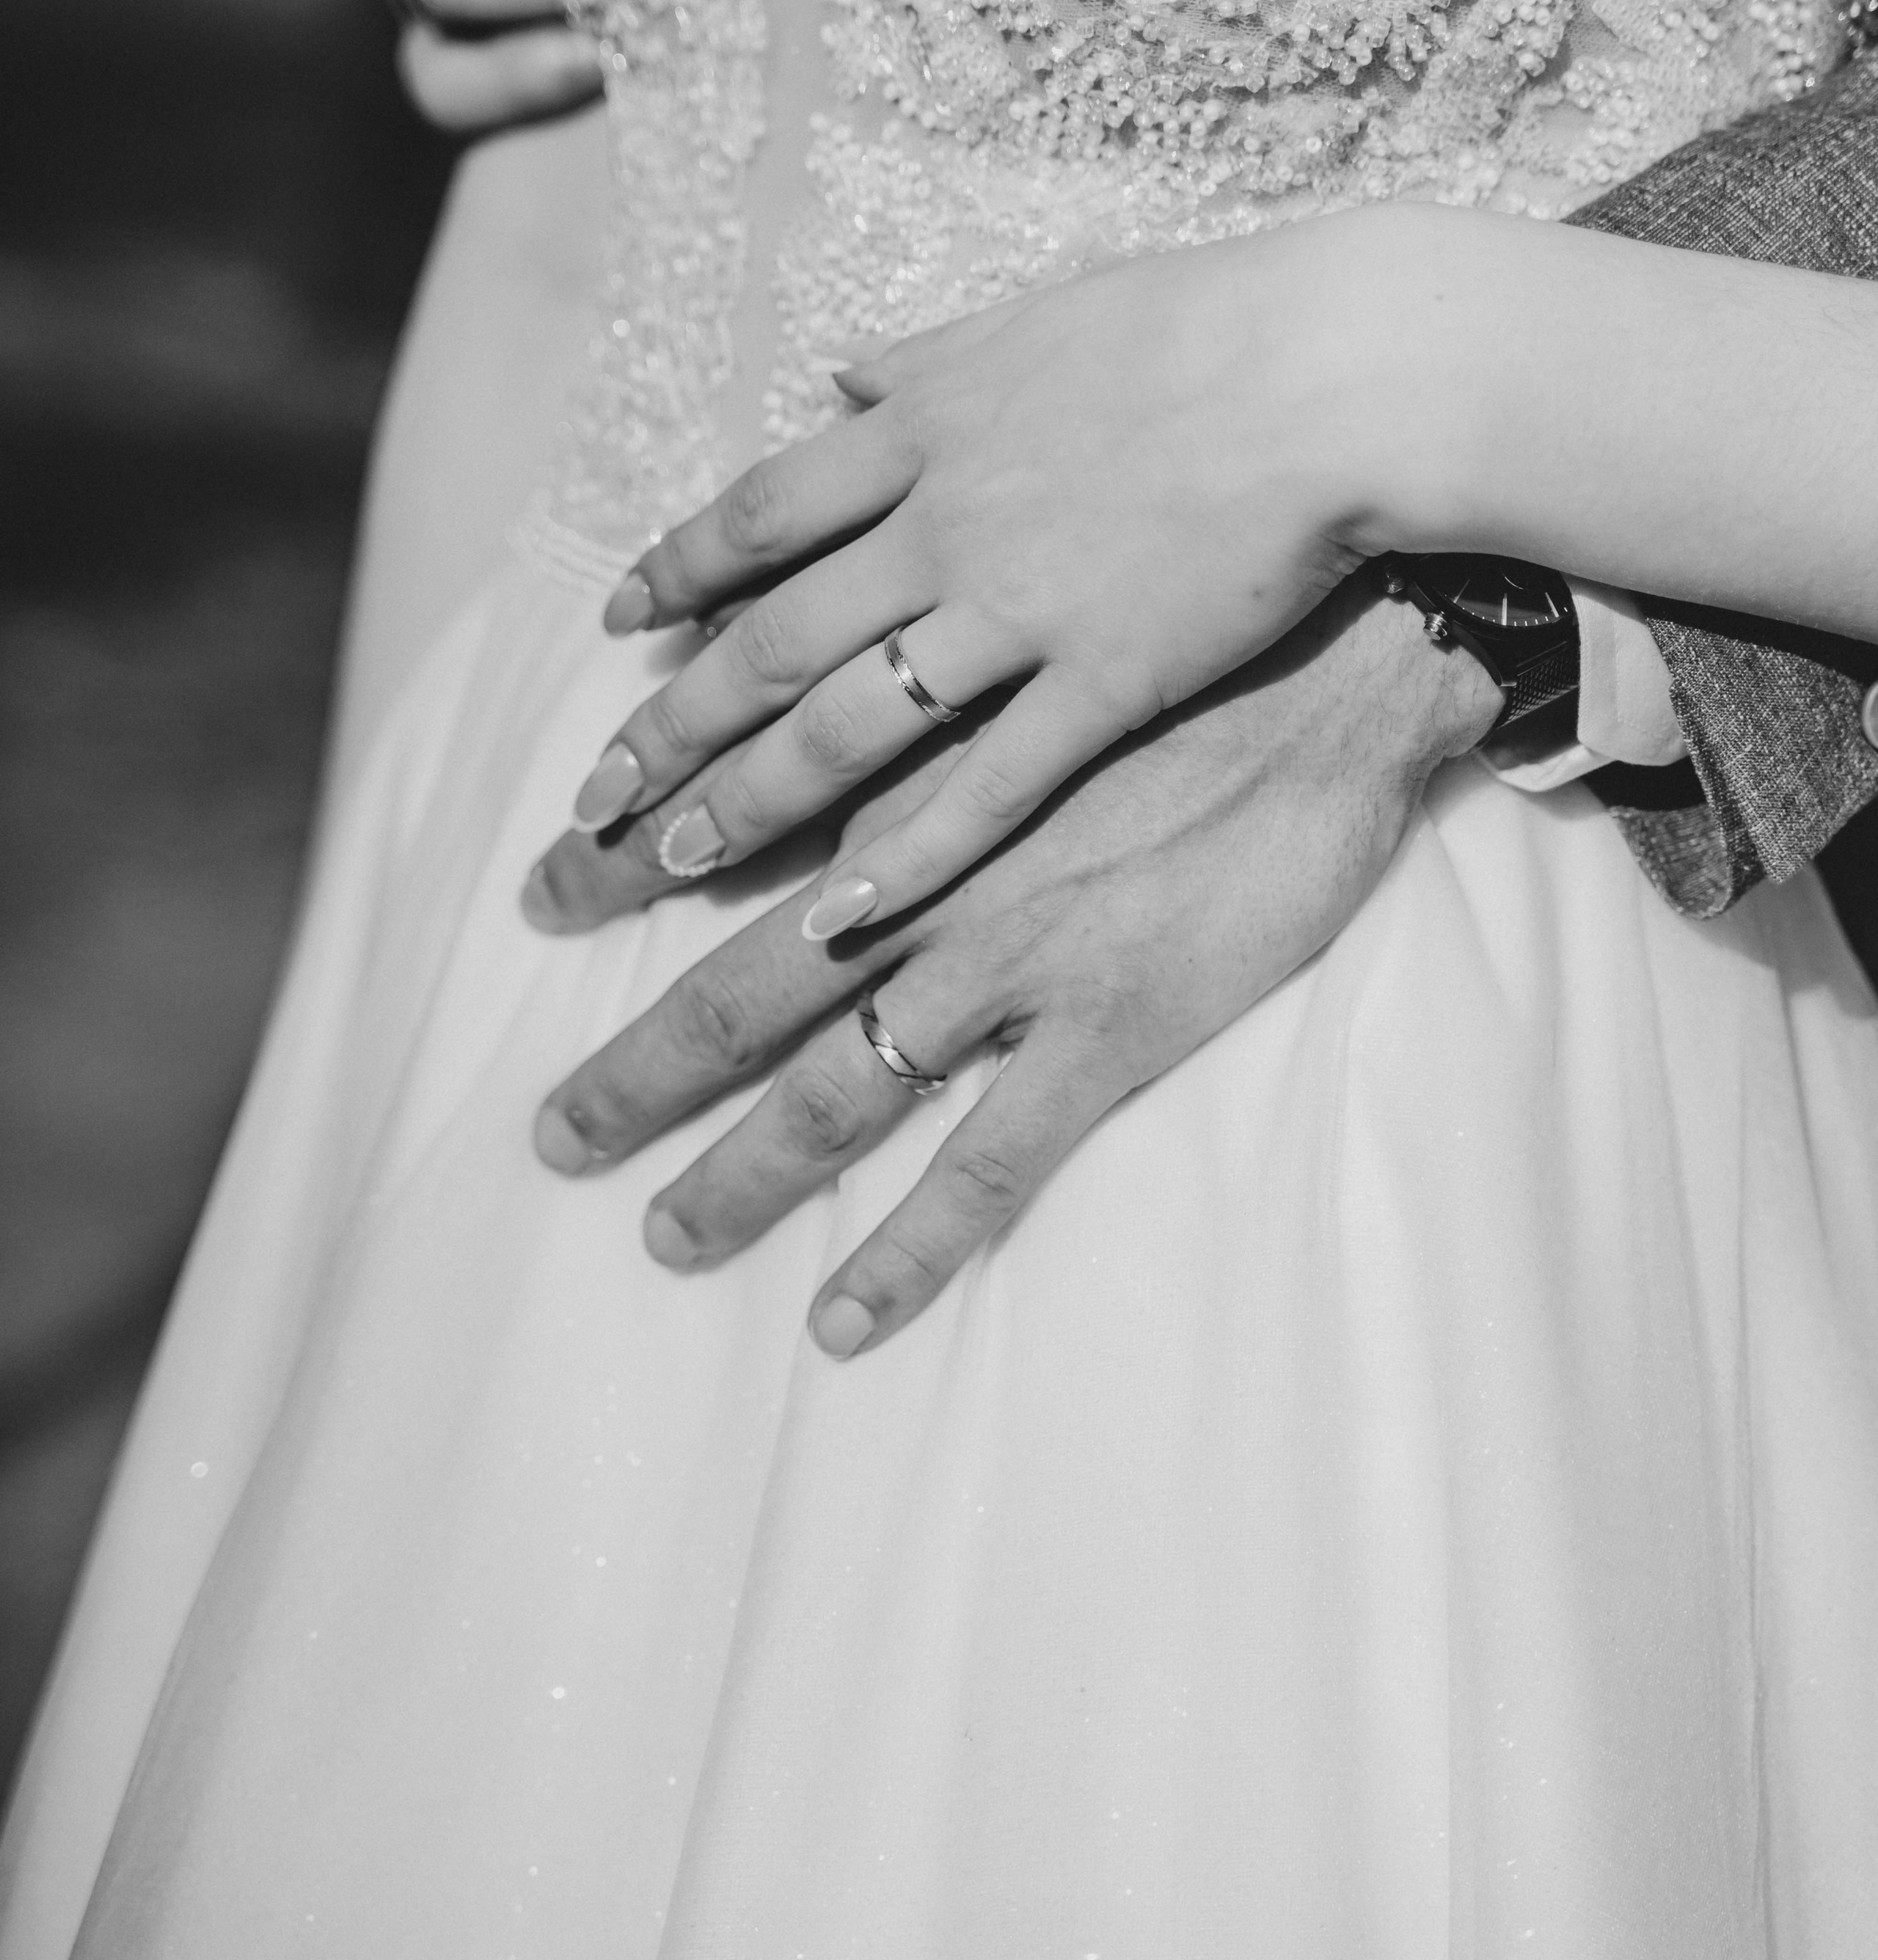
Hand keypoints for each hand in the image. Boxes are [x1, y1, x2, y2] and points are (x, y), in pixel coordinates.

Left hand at [529, 581, 1501, 1355]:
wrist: (1336, 672)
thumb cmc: (1191, 645)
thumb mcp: (1038, 636)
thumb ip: (939, 670)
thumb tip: (865, 642)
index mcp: (909, 783)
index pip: (728, 833)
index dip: (624, 865)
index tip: (541, 885)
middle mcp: (926, 882)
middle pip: (744, 988)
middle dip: (640, 1065)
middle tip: (553, 1133)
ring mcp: (1010, 962)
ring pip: (836, 1089)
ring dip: (739, 1173)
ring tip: (663, 1238)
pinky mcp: (1107, 1029)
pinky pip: (986, 1163)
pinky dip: (907, 1248)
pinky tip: (842, 1323)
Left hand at [561, 203, 1489, 931]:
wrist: (1336, 369)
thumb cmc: (1202, 326)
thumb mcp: (1037, 319)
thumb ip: (932, 360)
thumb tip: (849, 371)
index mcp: (920, 429)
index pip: (760, 512)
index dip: (680, 571)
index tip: (620, 625)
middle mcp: (942, 523)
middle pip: (771, 638)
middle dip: (670, 722)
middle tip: (594, 795)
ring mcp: (1018, 608)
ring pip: (849, 722)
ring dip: (749, 795)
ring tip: (673, 856)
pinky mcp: (1104, 681)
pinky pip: (985, 785)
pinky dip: (906, 853)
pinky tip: (837, 912)